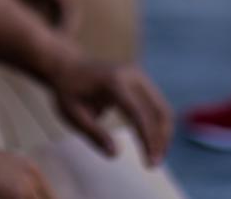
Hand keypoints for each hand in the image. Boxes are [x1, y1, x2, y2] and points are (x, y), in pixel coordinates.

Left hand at [46, 56, 171, 167]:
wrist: (67, 65)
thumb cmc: (67, 91)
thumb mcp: (71, 114)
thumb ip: (93, 133)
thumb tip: (114, 154)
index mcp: (113, 82)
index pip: (139, 113)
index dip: (147, 139)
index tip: (150, 162)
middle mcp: (131, 75)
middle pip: (157, 111)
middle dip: (160, 140)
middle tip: (153, 164)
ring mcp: (139, 75)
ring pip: (162, 108)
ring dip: (163, 134)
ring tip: (154, 157)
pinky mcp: (142, 80)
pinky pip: (157, 104)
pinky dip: (158, 125)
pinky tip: (151, 142)